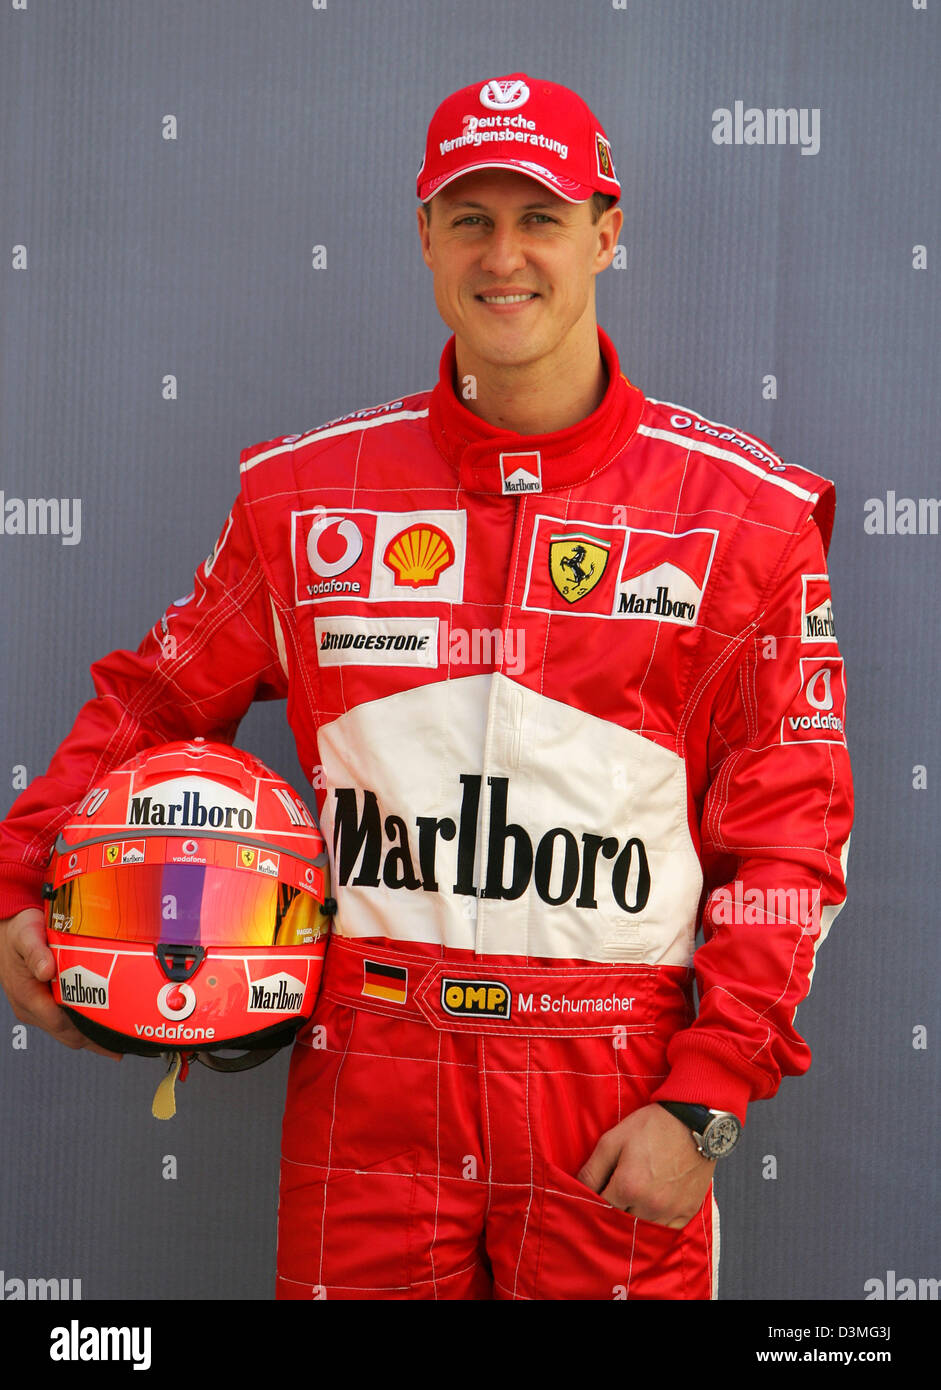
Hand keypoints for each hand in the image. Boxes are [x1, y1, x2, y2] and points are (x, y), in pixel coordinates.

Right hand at [0, 908, 121, 1058]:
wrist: (9, 931)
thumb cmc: (19, 931)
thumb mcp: (26, 935)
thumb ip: (36, 952)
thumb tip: (46, 970)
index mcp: (26, 996)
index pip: (60, 1022)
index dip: (86, 1030)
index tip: (109, 1032)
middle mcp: (30, 1008)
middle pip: (66, 1034)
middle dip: (92, 1041)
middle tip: (120, 1044)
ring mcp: (35, 1009)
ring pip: (66, 1032)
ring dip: (89, 1036)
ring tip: (116, 1041)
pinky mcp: (41, 1006)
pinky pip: (64, 1023)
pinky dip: (82, 1027)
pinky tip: (101, 1026)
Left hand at [577, 1102, 714, 1228]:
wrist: (693, 1122)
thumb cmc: (652, 1127)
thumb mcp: (613, 1140)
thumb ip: (592, 1169)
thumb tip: (577, 1189)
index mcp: (628, 1186)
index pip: (601, 1208)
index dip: (595, 1201)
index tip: (597, 1192)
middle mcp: (649, 1204)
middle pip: (621, 1221)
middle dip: (613, 1211)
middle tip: (615, 1194)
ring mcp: (670, 1211)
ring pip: (642, 1229)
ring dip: (634, 1218)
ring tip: (633, 1199)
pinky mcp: (687, 1212)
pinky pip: (666, 1231)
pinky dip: (656, 1224)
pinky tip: (651, 1208)